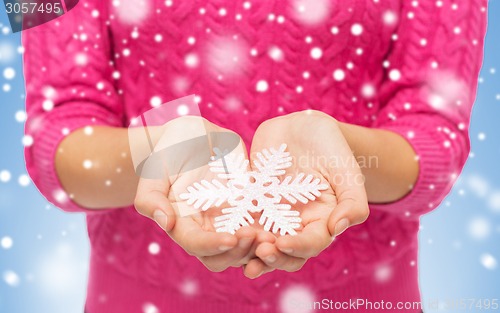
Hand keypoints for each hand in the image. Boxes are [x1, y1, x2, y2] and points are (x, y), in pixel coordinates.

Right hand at [134, 116, 258, 271]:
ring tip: (273, 236)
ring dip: (258, 248)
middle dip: (239, 252)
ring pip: (245, 248)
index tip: (231, 238)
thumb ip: (151, 197)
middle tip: (256, 236)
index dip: (212, 246)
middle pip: (222, 257)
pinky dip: (272, 231)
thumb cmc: (170, 151)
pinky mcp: (248, 209)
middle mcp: (206, 228)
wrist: (195, 136)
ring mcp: (229, 221)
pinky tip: (285, 224)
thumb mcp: (155, 169)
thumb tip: (165, 222)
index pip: (196, 245)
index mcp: (182, 224)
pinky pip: (262, 226)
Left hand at [244, 110, 368, 277]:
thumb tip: (338, 228)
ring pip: (260, 241)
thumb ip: (353, 201)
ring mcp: (272, 214)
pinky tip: (222, 230)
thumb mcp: (347, 171)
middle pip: (285, 252)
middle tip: (260, 252)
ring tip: (237, 250)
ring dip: (249, 250)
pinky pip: (241, 218)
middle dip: (272, 257)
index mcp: (322, 221)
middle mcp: (296, 223)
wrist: (303, 126)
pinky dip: (233, 228)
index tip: (283, 244)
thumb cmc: (331, 147)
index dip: (298, 248)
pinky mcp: (253, 202)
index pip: (311, 243)